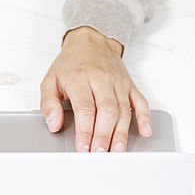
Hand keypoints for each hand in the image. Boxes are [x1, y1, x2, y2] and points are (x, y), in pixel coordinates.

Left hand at [39, 26, 152, 151]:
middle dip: (104, 135)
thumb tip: (53, 124)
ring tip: (117, 150)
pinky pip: (141, 101)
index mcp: (80, 78)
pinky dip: (145, 117)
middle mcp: (101, 79)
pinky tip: (145, 132)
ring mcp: (118, 82)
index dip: (85, 131)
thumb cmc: (71, 64)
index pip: (85, 108)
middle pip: (106, 111)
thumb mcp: (50, 79)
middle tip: (100, 154)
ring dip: (122, 132)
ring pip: (123, 110)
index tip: (83, 149)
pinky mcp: (130, 85)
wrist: (91, 39)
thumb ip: (48, 103)